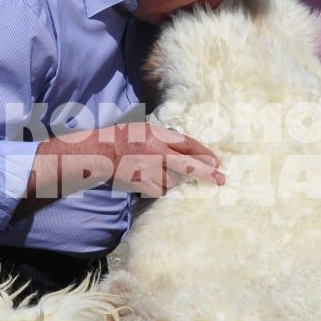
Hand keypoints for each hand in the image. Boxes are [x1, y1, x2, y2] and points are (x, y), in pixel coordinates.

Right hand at [106, 122, 222, 196]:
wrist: (99, 154)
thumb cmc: (121, 139)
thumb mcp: (145, 130)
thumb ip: (164, 138)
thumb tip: (186, 151)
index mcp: (157, 136)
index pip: (187, 144)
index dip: (204, 153)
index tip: (216, 162)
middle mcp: (156, 153)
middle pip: (188, 165)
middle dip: (207, 173)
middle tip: (221, 179)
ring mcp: (149, 171)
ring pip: (173, 180)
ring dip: (171, 179)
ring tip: (154, 171)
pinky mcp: (143, 185)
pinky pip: (161, 190)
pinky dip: (159, 187)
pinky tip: (148, 180)